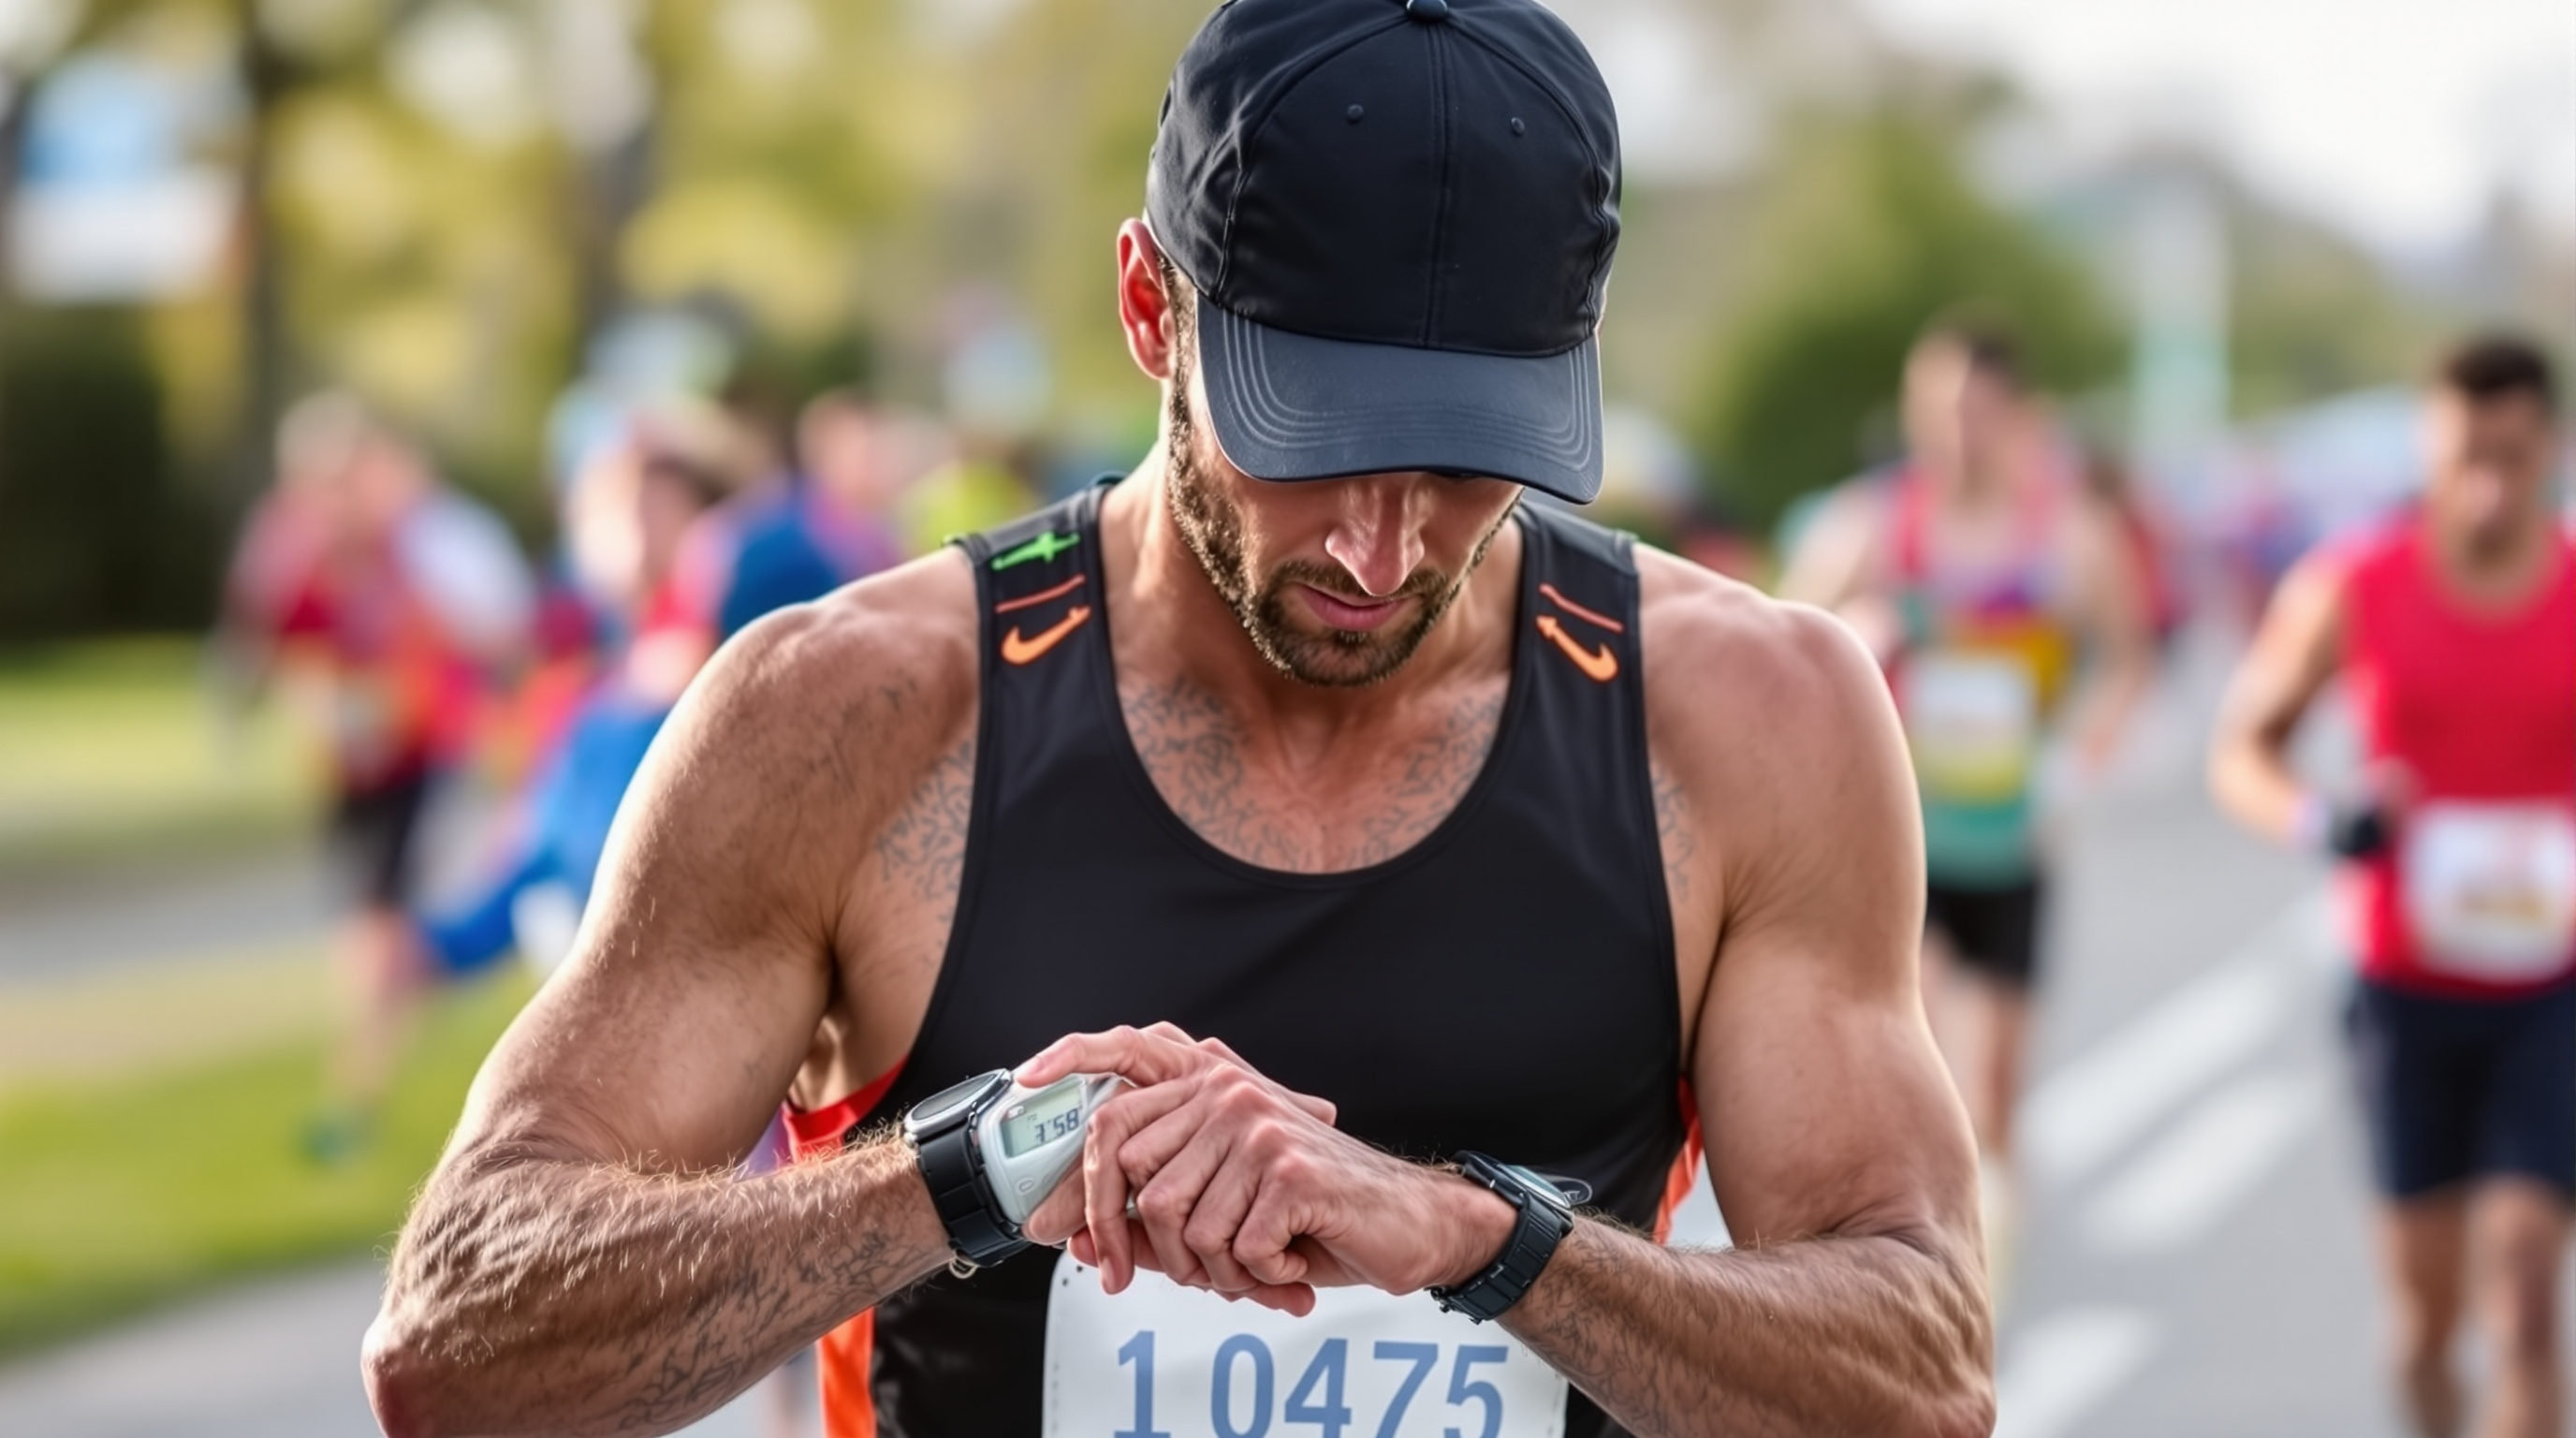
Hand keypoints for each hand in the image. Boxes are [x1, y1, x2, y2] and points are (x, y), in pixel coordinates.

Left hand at [1016, 1025, 1514, 1315]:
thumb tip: (1080, 1243)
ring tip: (1261, 1268)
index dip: (1089, 1199)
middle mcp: (1228, 1095)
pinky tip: (1292, 1263)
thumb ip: (1153, 1226)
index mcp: (1205, 1091)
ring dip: (1221, 1273)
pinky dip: (1263, 1277)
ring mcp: (1259, 1129)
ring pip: (1187, 1228)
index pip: (1111, 1129)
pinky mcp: (1291, 1170)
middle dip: (1164, 1257)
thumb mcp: (1223, 1217)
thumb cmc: (1314, 1218)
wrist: (1408, 1223)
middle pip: (1142, 1189)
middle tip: (1207, 1278)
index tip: (1091, 1252)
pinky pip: (1239, 1247)